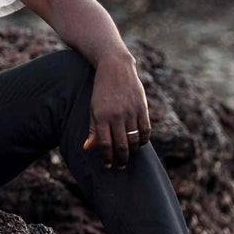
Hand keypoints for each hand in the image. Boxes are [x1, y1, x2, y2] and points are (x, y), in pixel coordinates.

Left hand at [82, 54, 150, 168]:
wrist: (115, 67)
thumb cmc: (101, 90)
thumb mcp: (93, 108)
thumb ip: (93, 129)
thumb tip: (87, 148)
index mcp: (101, 117)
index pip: (105, 144)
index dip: (107, 158)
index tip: (108, 165)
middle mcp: (116, 116)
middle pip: (121, 145)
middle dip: (121, 159)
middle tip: (120, 166)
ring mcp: (131, 111)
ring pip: (134, 140)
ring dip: (132, 151)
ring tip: (129, 155)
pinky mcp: (142, 107)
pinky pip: (145, 130)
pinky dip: (143, 140)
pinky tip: (139, 144)